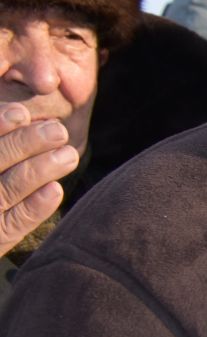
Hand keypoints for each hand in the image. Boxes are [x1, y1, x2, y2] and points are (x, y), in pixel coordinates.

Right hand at [0, 105, 77, 256]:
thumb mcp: (0, 162)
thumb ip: (5, 143)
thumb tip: (23, 114)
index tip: (21, 113)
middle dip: (23, 144)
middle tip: (57, 130)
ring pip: (5, 192)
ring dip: (38, 171)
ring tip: (69, 154)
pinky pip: (14, 224)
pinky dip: (34, 207)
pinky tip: (56, 190)